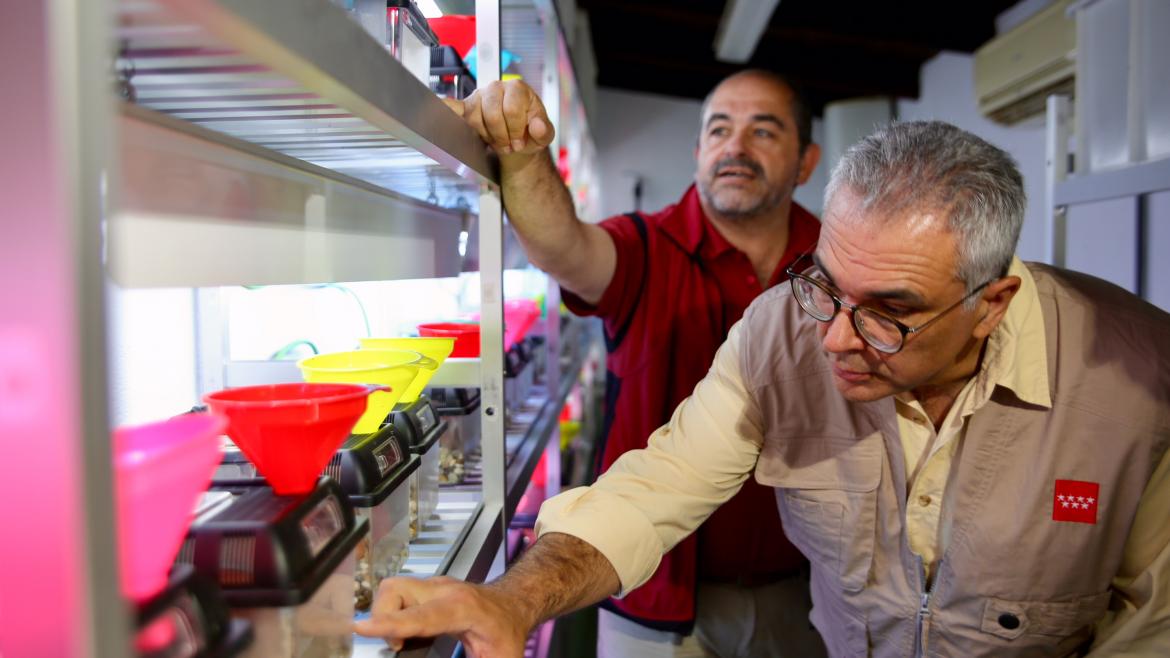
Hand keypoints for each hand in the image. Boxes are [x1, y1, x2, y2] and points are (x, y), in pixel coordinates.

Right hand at [354, 576, 532, 657]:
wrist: (514, 604)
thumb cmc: (507, 632)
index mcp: (462, 609)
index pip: (419, 616)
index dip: (390, 623)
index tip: (363, 628)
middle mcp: (444, 591)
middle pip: (396, 591)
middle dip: (382, 618)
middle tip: (399, 644)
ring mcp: (434, 585)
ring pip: (393, 588)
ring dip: (386, 613)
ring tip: (402, 638)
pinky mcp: (427, 588)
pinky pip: (398, 592)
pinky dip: (392, 611)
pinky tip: (406, 629)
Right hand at [443, 80, 553, 156]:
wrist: (518, 137)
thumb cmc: (529, 131)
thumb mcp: (544, 134)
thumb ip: (544, 131)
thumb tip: (536, 126)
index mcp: (518, 88)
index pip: (512, 109)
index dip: (514, 131)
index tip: (518, 142)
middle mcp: (497, 87)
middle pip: (492, 114)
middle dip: (500, 136)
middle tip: (507, 145)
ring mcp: (479, 96)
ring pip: (475, 118)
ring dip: (486, 136)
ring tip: (496, 141)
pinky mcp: (466, 107)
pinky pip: (454, 107)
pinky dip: (446, 109)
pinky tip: (438, 110)